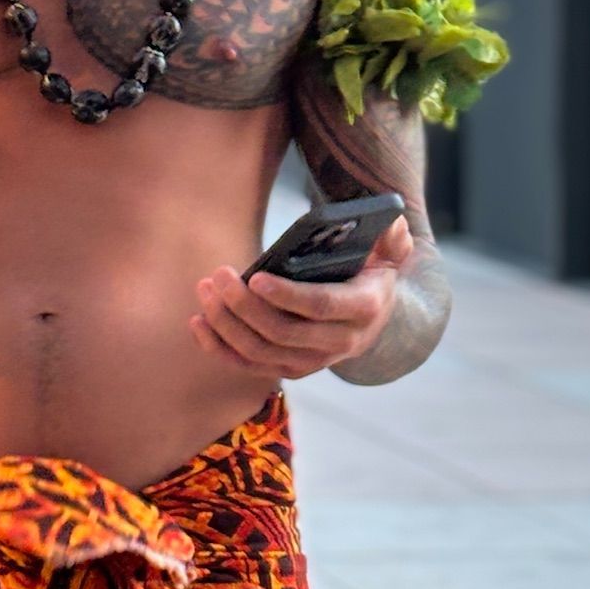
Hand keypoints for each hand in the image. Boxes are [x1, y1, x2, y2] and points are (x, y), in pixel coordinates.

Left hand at [189, 215, 415, 379]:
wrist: (373, 309)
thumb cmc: (371, 266)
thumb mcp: (390, 246)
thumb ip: (392, 233)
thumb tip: (388, 221)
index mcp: (364, 307)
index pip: (320, 307)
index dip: (286, 296)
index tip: (254, 277)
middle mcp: (341, 342)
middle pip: (283, 333)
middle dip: (244, 306)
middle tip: (218, 275)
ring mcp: (315, 361)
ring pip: (262, 352)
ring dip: (226, 324)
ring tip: (205, 289)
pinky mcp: (291, 367)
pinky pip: (249, 365)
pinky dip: (219, 347)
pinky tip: (198, 322)